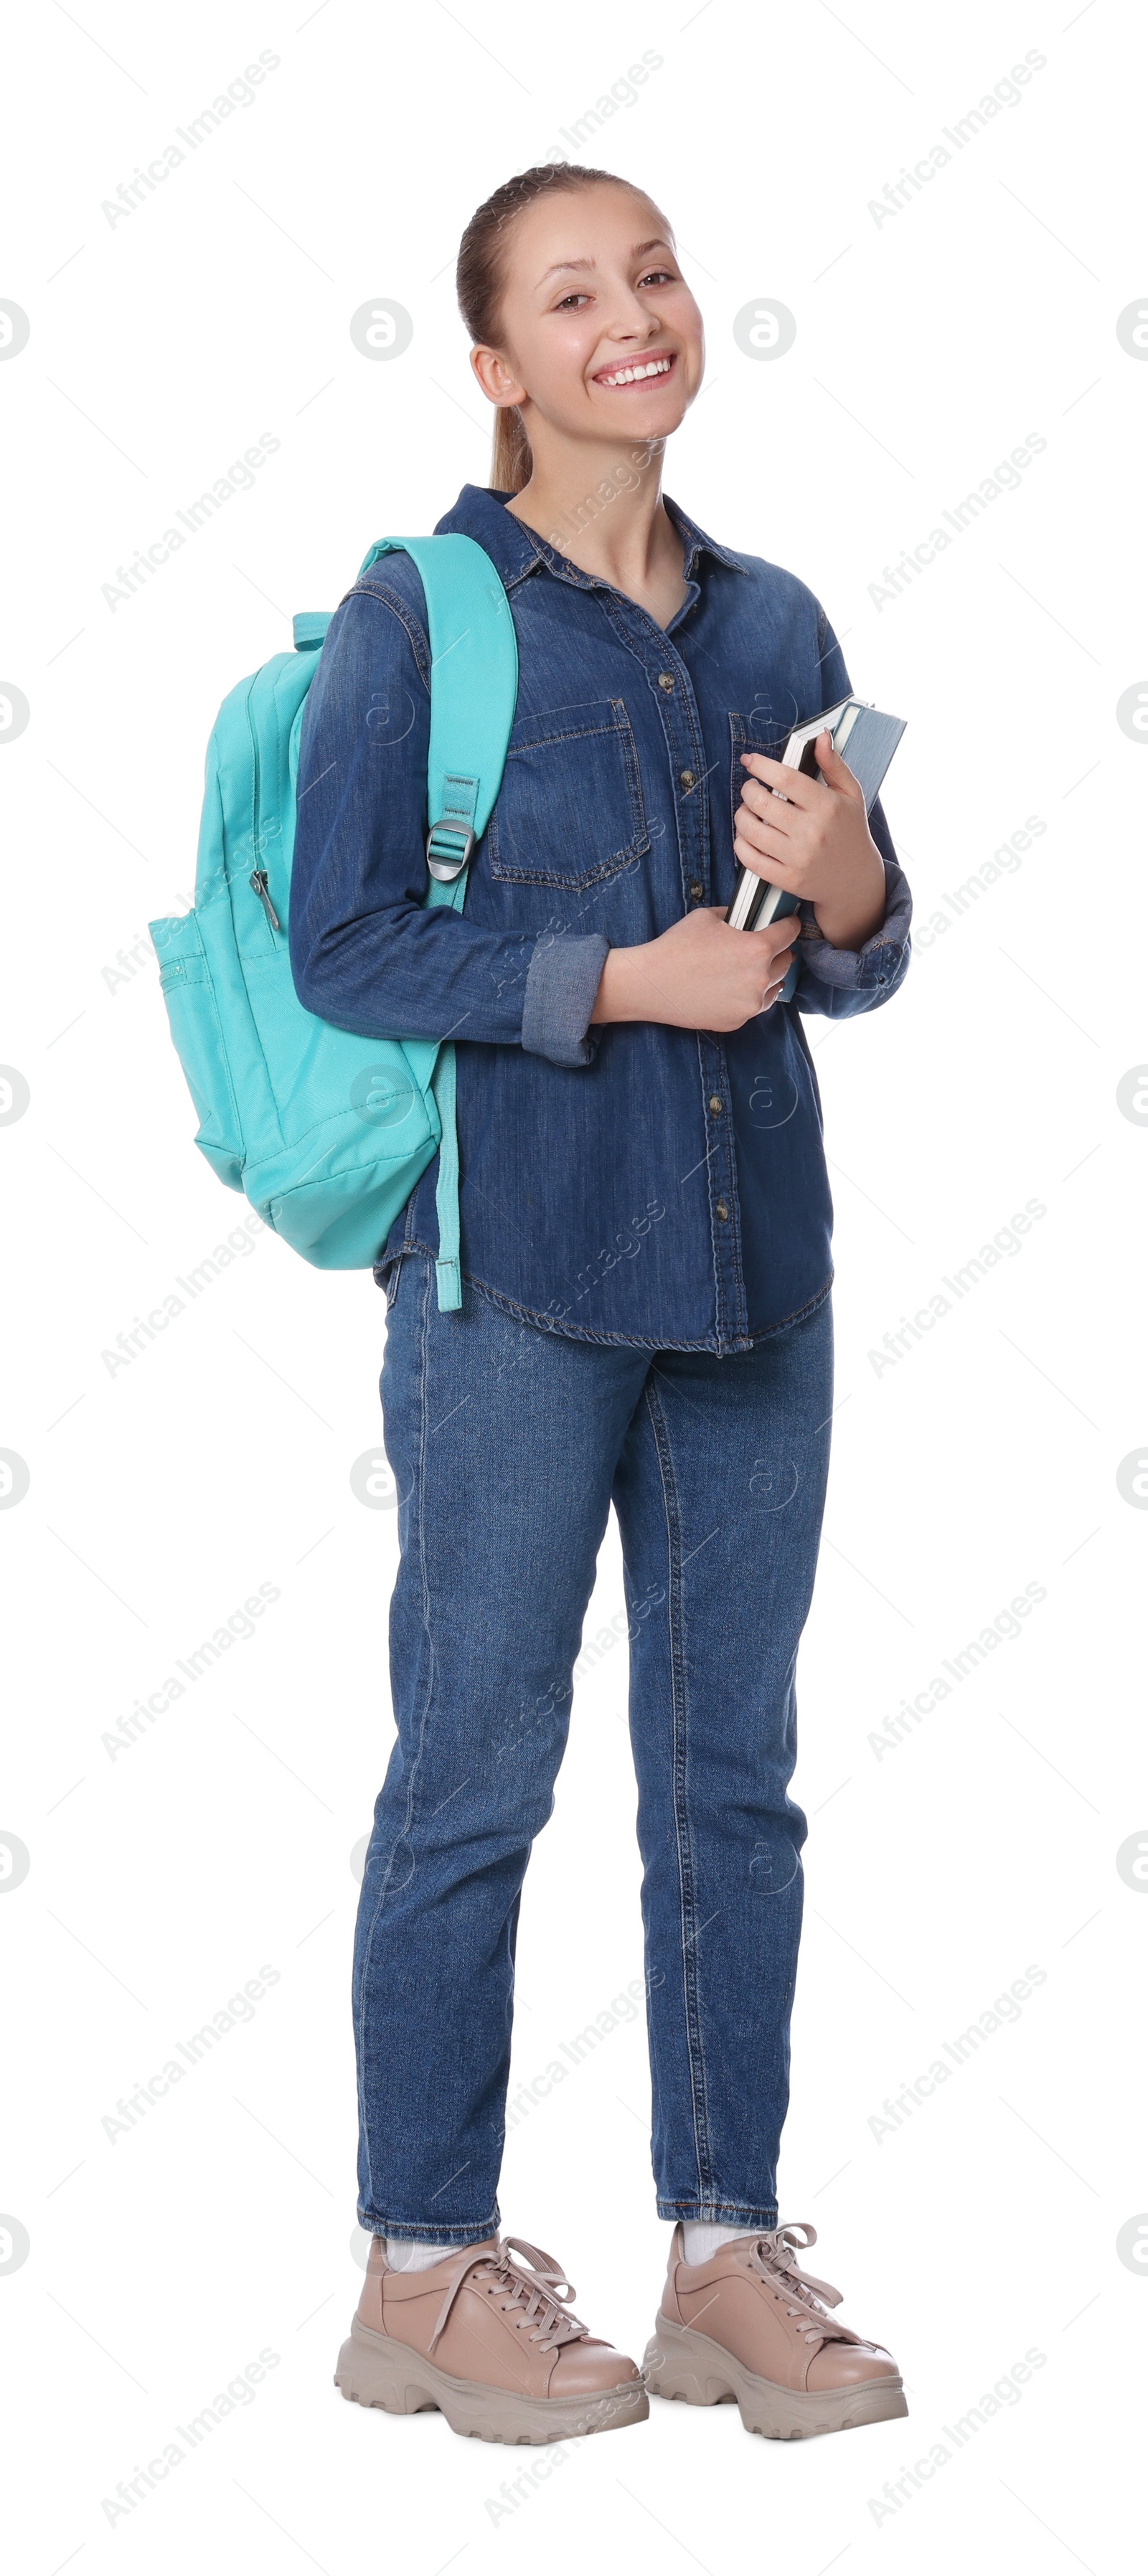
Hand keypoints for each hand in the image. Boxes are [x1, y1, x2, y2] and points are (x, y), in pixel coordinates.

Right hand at [589, 905, 797, 1032]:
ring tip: (750, 968)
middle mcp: (760, 978)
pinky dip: (752, 995)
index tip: (787, 923)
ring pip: (775, 985)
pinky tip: (735, 986)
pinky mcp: (738, 1021)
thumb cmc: (676, 947)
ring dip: (768, 975)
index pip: (790, 932)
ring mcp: (750, 1003)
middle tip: (764, 946)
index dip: (789, 924)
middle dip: (778, 950)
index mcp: (756, 948)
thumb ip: (737, 916)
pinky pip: (756, 1005)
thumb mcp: (708, 917)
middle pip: (787, 960)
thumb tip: (749, 916)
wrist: (651, 984)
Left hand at [736, 733, 886, 949]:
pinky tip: (746, 836)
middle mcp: (812, 832)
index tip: (749, 760)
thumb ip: (834, 764)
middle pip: (762, 803)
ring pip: (751, 830)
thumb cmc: (850, 831)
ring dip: (741, 816)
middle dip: (748, 790)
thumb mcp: (851, 794)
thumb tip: (821, 737)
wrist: (855, 879)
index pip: (785, 778)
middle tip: (750, 788)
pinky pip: (750, 859)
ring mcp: (798, 858)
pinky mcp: (788, 879)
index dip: (761, 766)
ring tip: (747, 811)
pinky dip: (741, 844)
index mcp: (827, 806)